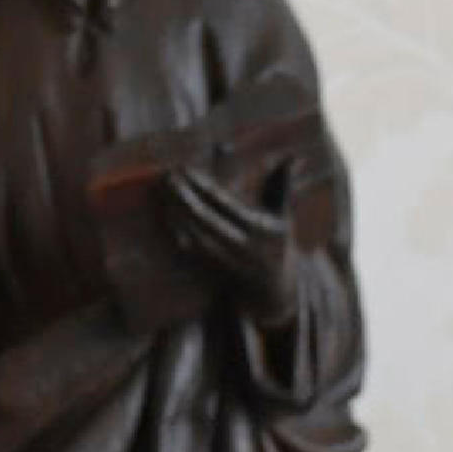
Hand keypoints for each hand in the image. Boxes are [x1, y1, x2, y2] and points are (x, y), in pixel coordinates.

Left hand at [160, 159, 299, 315]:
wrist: (274, 295)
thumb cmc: (277, 246)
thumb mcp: (283, 216)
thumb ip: (280, 184)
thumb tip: (291, 156)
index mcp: (259, 229)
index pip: (224, 203)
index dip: (202, 185)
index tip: (185, 169)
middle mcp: (242, 247)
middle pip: (205, 219)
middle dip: (183, 197)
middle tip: (166, 177)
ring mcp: (225, 262)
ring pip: (193, 236)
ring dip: (175, 213)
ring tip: (161, 192)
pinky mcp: (211, 273)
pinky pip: (188, 252)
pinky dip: (175, 234)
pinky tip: (164, 216)